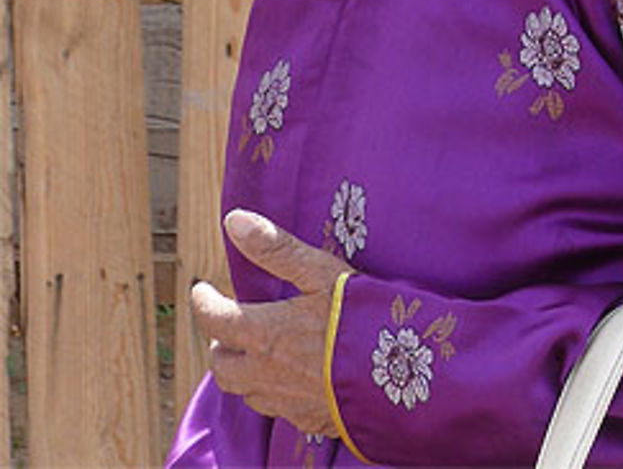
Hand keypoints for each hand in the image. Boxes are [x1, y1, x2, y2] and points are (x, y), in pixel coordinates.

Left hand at [192, 208, 352, 434]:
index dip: (203, 302)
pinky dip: (268, 391)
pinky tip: (285, 379)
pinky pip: (273, 409)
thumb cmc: (359, 317)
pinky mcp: (306, 420)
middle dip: (218, 342)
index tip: (201, 290)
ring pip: (243, 391)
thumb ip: (276, 248)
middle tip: (227, 323)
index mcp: (263, 333)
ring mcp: (284, 401)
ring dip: (240, 370)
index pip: (213, 319)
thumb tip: (234, 221)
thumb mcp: (321, 272)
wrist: (403, 376)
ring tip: (253, 351)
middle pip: (220, 364)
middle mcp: (264, 373)